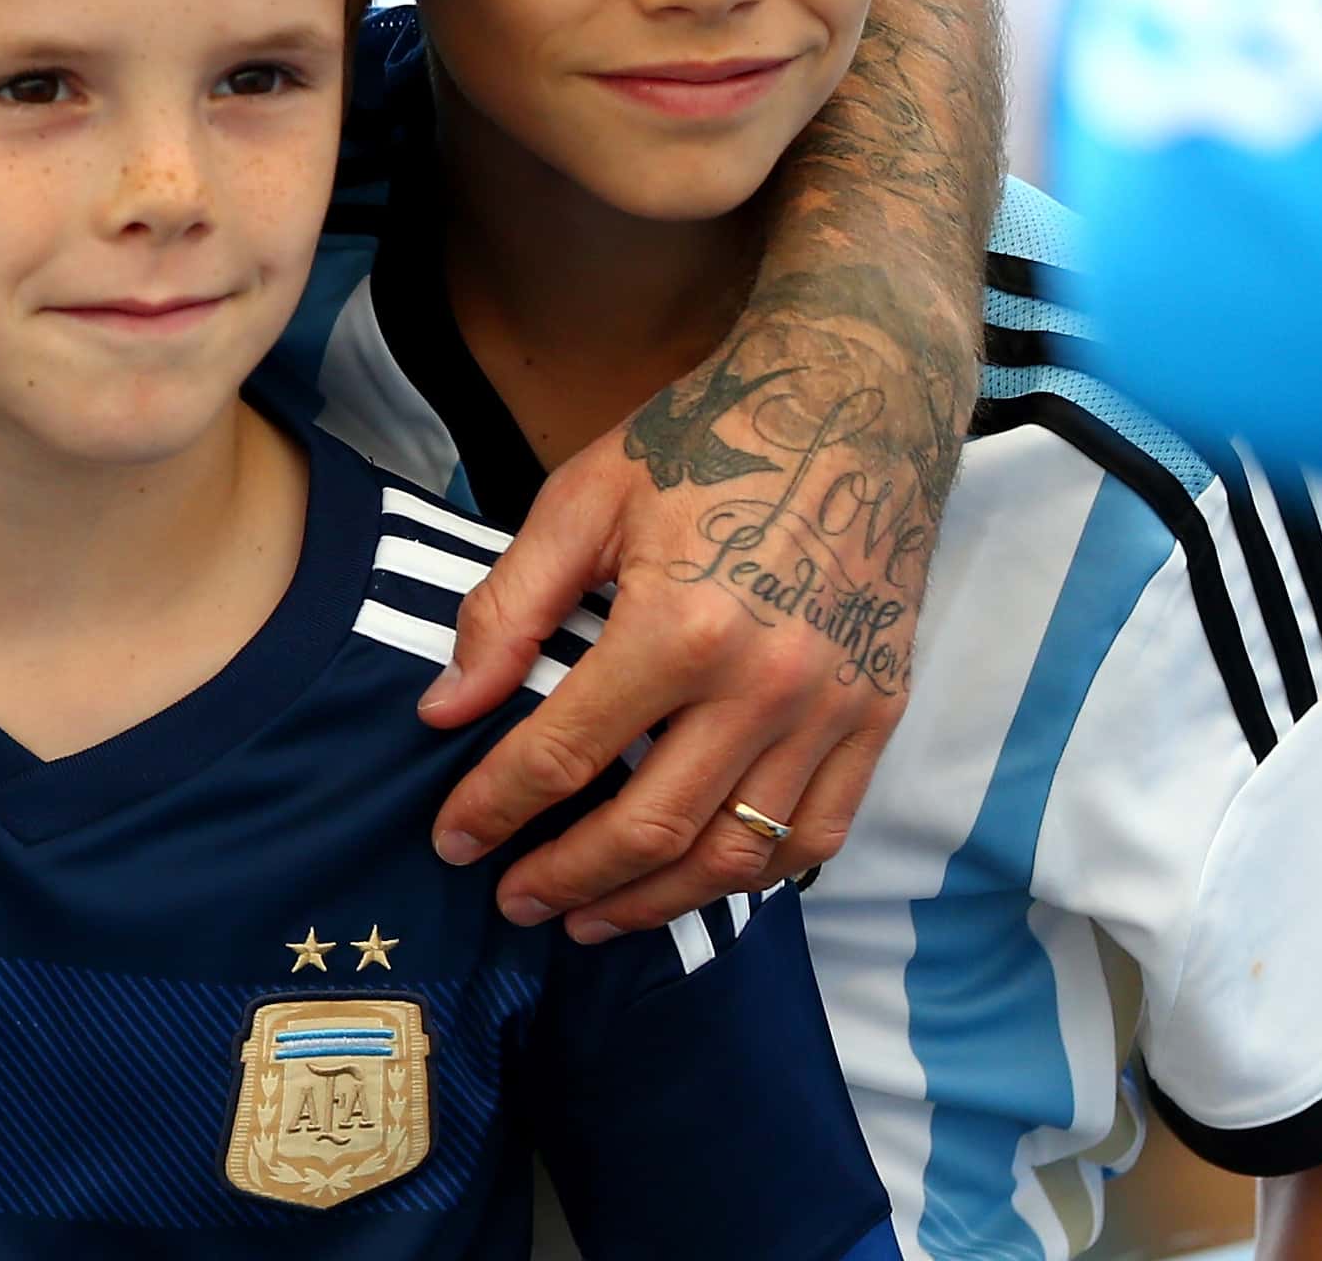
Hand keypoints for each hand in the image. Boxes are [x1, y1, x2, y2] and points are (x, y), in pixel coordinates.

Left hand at [422, 310, 951, 932]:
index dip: (498, 808)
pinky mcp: (877, 717)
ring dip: (656, 901)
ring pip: (738, 856)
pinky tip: (697, 884)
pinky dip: (755, 877)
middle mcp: (764, 687)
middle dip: (568, 877)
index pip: (565, 753)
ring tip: (589, 918)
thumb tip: (445, 708)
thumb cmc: (703, 442)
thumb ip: (509, 608)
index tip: (452, 842)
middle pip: (652, 828)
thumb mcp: (582, 499)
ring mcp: (832, 712)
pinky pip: (817, 835)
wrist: (851, 404)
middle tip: (512, 903)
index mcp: (680, 628)